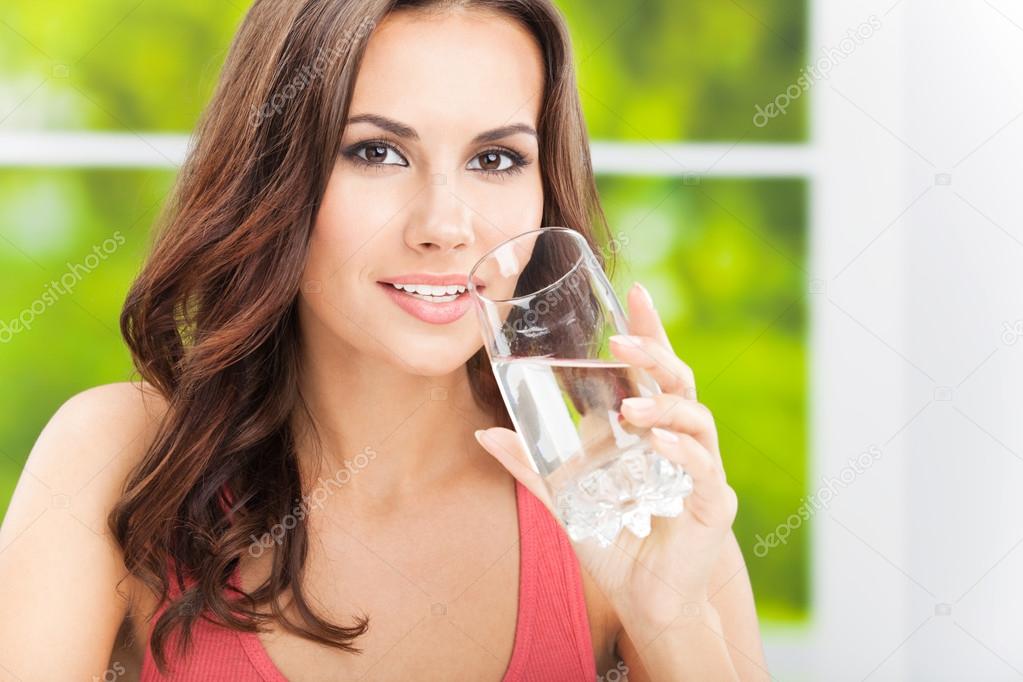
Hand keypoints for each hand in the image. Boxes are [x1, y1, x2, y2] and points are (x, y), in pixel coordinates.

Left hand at [474, 281, 737, 632]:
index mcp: (650, 430)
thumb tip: (484, 434)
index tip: (634, 289)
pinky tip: (658, 446)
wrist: (647, 600)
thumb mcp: (566, 498)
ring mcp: (701, 470)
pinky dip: (682, 454)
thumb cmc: (614, 541)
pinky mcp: (714, 505)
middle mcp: (680, 441)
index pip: (654, 371)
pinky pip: (705, 469)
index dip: (650, 330)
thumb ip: (532, 466)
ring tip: (630, 408)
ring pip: (697, 419)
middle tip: (621, 343)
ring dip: (664, 407)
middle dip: (655, 355)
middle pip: (679, 382)